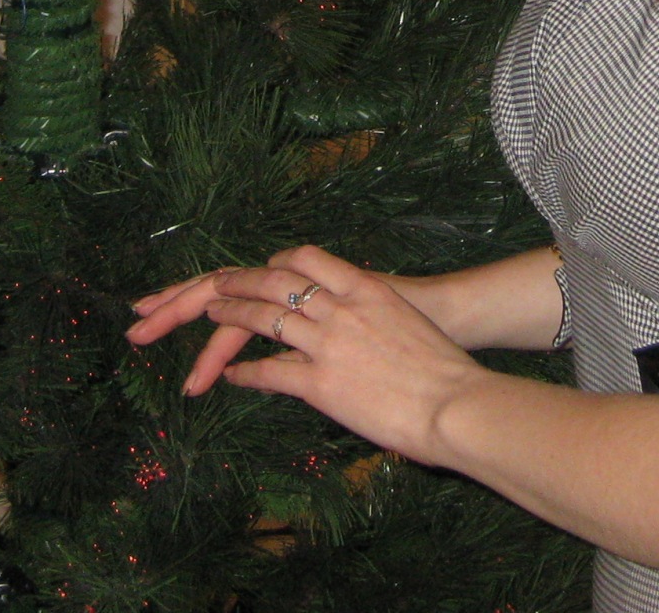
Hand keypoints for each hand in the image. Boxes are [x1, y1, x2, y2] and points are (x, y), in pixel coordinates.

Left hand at [124, 244, 488, 464]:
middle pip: (268, 282)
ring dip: (226, 318)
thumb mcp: (403, 320)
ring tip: (200, 321)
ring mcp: (327, 343)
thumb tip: (351, 316)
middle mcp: (339, 306)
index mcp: (362, 286)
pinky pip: (269, 372)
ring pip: (261, 318)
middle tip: (200, 291)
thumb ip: (370, 311)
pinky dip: (244, 374)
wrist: (457, 400)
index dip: (268, 265)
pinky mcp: (321, 382)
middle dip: (227, 284)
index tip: (249, 272)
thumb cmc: (442, 363)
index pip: (302, 259)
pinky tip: (225, 380)